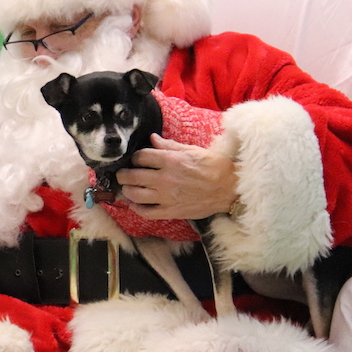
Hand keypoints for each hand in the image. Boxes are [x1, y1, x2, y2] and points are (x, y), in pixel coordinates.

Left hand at [116, 135, 237, 220]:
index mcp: (171, 161)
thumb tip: (152, 139)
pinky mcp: (171, 211)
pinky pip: (147, 213)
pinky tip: (134, 204)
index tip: (135, 159)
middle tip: (122, 174)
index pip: (141, 157)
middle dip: (123, 174)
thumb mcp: (192, 150)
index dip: (134, 157)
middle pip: (132, 176)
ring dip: (126, 191)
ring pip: (135, 195)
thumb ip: (169, 146)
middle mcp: (165, 179)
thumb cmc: (213, 167)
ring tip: (126, 188)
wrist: (229, 188)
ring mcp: (167, 197)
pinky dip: (136, 209)